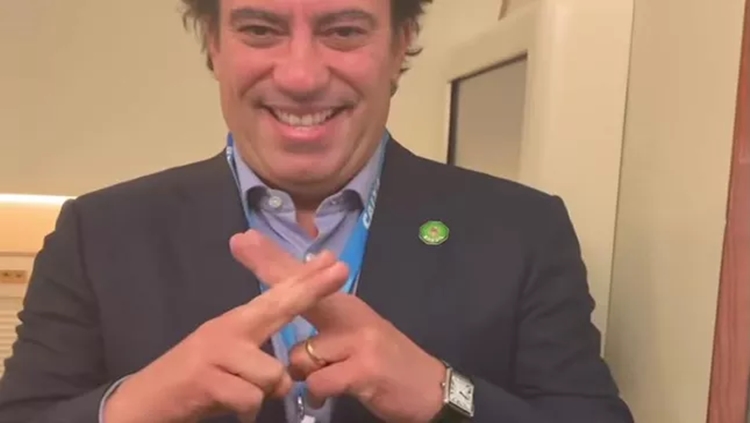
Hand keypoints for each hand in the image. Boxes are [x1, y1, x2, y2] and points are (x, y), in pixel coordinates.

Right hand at [103, 250, 348, 422]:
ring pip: (272, 373)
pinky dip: (245, 411)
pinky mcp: (205, 379)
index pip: (277, 297)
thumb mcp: (228, 359)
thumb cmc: (193, 381)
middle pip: (278, 307)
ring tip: (240, 395)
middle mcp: (227, 329)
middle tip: (342, 269)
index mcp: (235, 323)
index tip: (335, 261)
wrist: (143, 403)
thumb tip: (290, 366)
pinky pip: (251, 399)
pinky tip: (228, 408)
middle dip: (312, 289)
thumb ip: (256, 352)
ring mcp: (215, 351)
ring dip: (264, 392)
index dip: (307, 280)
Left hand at [230, 230, 446, 422]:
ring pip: (300, 356)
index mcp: (345, 305)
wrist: (428, 387)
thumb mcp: (353, 335)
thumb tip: (289, 313)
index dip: (273, 258)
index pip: (304, 278)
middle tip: (240, 242)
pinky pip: (318, 382)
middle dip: (268, 269)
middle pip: (300, 292)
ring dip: (305, 374)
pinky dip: (319, 393)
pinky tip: (333, 393)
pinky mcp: (363, 369)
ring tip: (328, 378)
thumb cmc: (384, 361)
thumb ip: (322, 321)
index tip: (244, 238)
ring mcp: (358, 340)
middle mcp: (351, 314)